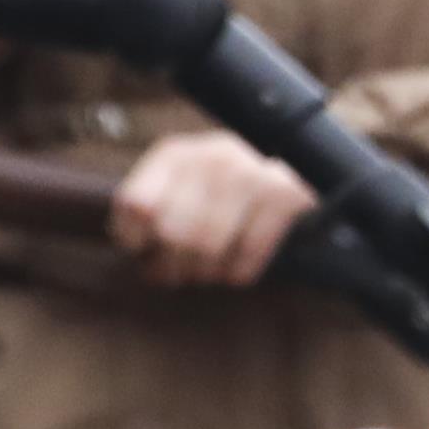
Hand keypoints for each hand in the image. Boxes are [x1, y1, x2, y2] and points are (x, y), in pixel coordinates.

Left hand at [111, 130, 316, 285]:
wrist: (294, 154)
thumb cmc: (222, 182)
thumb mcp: (181, 179)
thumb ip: (154, 204)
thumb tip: (135, 249)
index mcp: (176, 154)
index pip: (138, 204)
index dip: (134, 237)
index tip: (142, 250)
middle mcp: (211, 159)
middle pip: (174, 233)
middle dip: (171, 264)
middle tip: (174, 274)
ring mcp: (251, 176)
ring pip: (209, 247)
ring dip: (203, 272)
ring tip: (203, 273)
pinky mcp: (284, 196)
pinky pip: (249, 253)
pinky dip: (237, 272)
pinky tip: (233, 270)